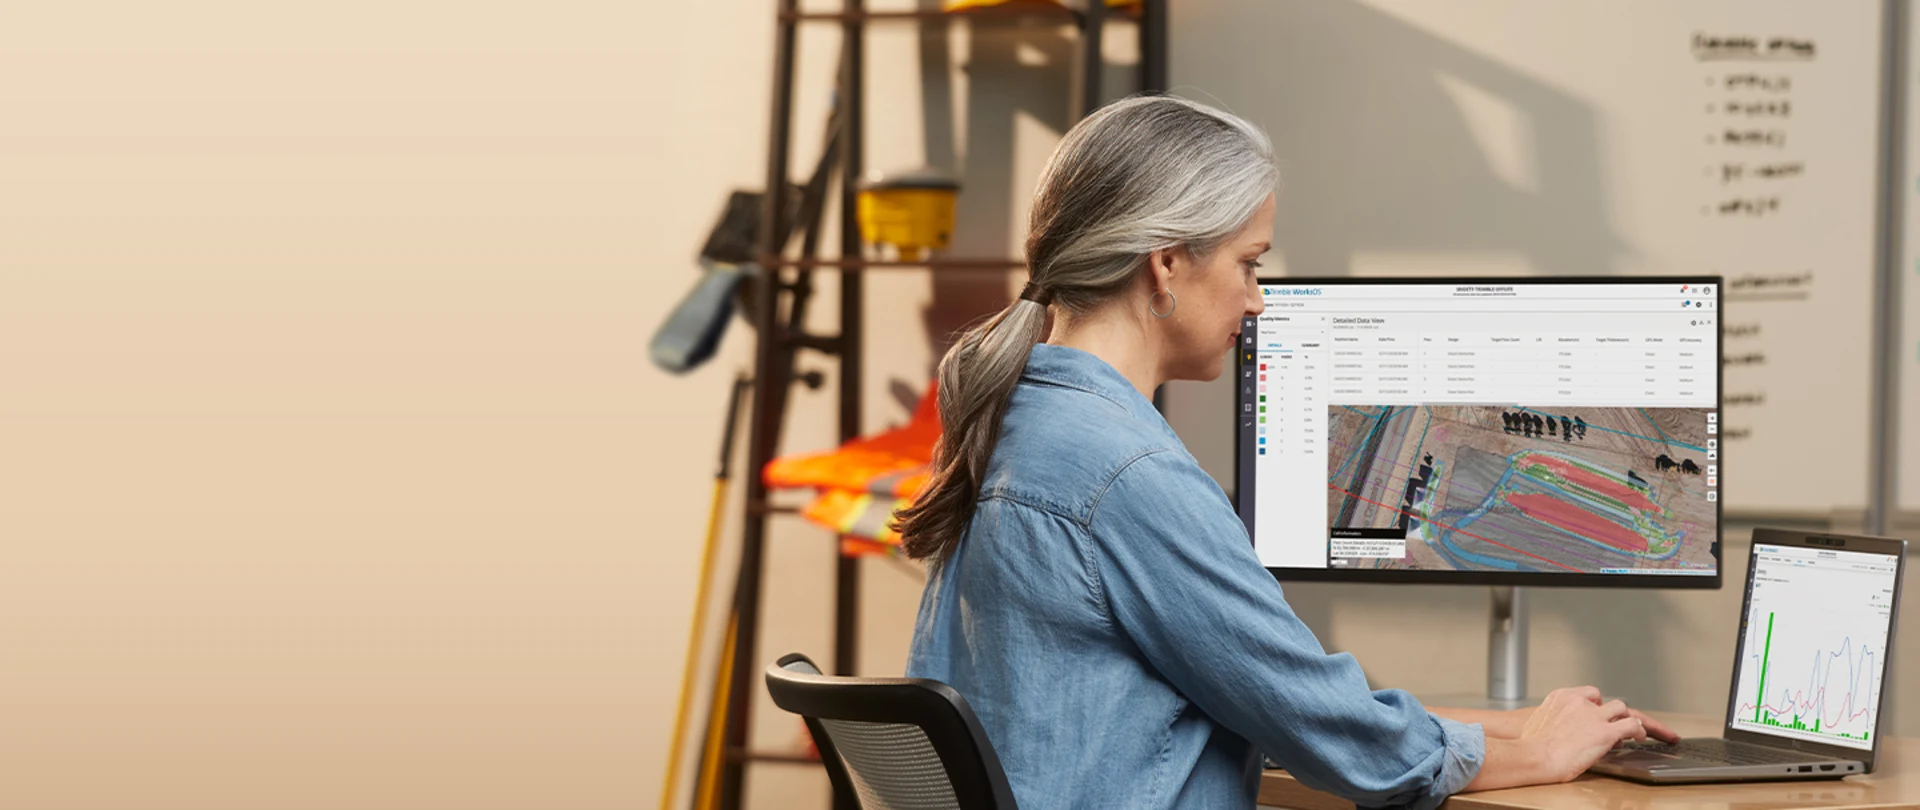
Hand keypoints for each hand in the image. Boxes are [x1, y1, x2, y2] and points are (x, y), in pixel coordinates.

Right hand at [1502, 694, 1680, 744]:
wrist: (1534, 755)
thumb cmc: (1531, 746)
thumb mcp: (1538, 723)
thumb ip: (1554, 720)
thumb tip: (1560, 732)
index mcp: (1561, 697)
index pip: (1587, 694)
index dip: (1595, 705)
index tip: (1597, 715)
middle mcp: (1579, 702)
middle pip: (1605, 700)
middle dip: (1613, 712)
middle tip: (1618, 722)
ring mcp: (1594, 715)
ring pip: (1621, 708)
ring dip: (1626, 719)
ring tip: (1633, 731)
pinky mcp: (1606, 732)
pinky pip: (1631, 725)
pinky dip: (1637, 730)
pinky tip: (1639, 737)